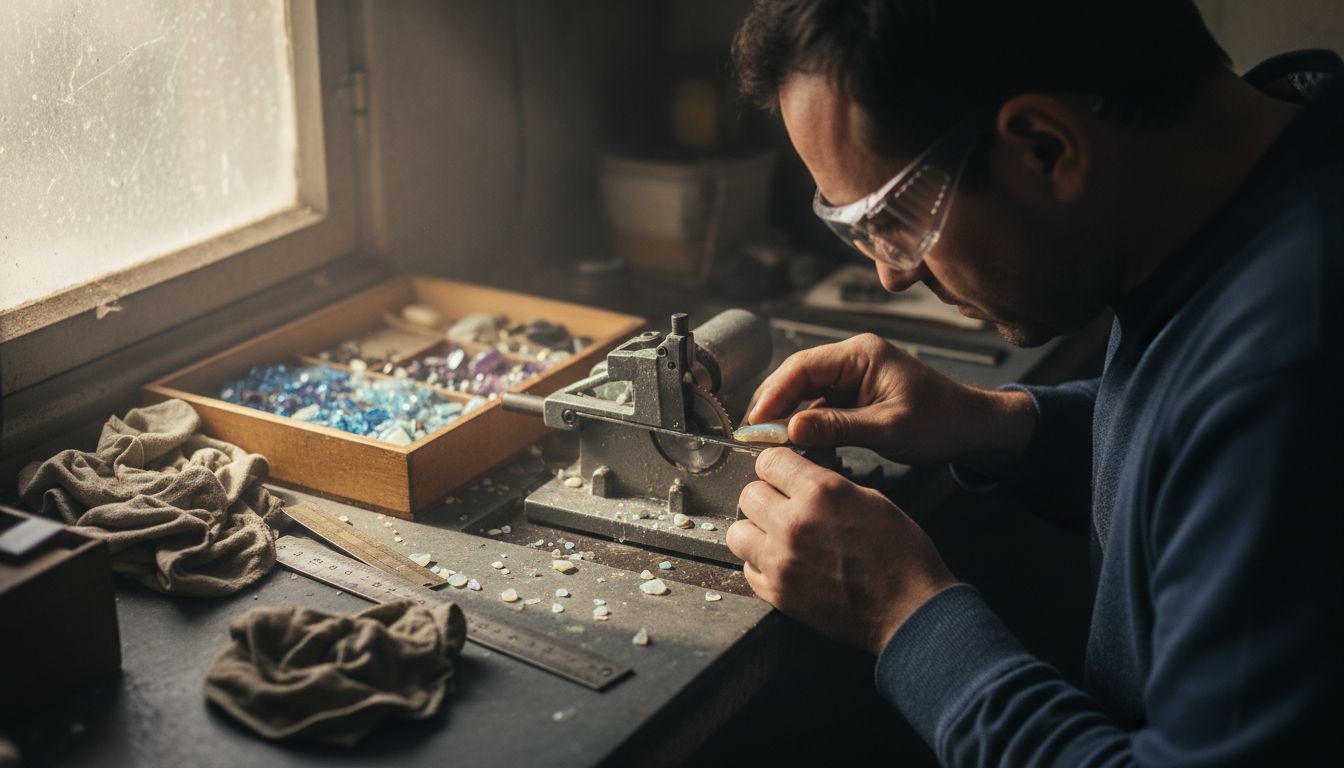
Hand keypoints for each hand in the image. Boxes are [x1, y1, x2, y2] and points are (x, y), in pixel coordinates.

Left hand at [727, 447, 956, 654]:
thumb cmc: (900, 555)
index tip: (780, 475)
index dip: (776, 467)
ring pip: (738, 532)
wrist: (910, 610)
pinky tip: (785, 564)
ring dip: (755, 531)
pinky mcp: (777, 593)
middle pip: (749, 494)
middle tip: (783, 508)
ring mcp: (781, 560)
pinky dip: (761, 565)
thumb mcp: (870, 499)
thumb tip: (799, 479)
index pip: (769, 461)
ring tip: (777, 537)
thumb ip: (827, 486)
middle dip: (765, 497)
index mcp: (821, 492)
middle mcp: (794, 523)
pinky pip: (748, 569)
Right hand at [746, 333, 1034, 471]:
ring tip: (771, 443)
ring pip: (806, 392)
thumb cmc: (941, 421)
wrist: (972, 427)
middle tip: (753, 434)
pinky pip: (820, 406)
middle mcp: (853, 358)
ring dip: (789, 417)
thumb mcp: (889, 428)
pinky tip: (799, 445)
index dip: (773, 393)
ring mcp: (853, 376)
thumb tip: (790, 429)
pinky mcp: (855, 395)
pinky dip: (808, 425)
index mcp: (862, 354)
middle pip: (798, 376)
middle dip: (774, 404)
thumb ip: (838, 427)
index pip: (802, 366)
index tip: (756, 421)